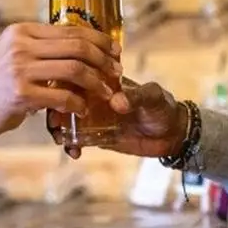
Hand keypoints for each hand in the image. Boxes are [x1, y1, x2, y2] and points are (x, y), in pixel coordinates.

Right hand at [0, 23, 122, 141]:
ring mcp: (20, 69)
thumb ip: (40, 48)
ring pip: (74, 69)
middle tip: (116, 71)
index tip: (115, 50)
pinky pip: (62, 96)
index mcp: (22, 31)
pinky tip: (83, 109)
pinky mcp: (21, 94)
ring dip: (97, 82)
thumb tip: (81, 48)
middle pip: (77, 47)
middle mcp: (21, 45)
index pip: (70, 30)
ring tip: (106, 92)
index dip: (99, 39)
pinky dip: (78, 103)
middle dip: (103, 60)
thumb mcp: (12, 53)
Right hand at [49, 79, 188, 159]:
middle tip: (56, 120)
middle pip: (66, 96)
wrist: (172, 134)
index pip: (80, 74)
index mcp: (105, 80)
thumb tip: (116, 101)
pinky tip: (74, 153)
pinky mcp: (95, 136)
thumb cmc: (162, 107)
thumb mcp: (153, 96)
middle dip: (56, 107)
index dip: (66, 81)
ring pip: (66, 119)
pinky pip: (76, 140)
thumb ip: (136, 96)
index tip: (61, 92)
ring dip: (58, 128)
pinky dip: (71, 146)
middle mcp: (94, 96)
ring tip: (60, 138)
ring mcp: (93, 116)